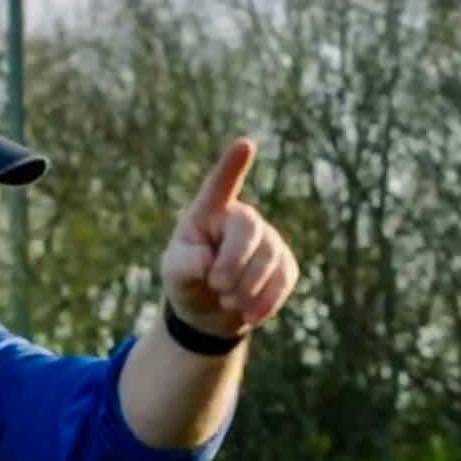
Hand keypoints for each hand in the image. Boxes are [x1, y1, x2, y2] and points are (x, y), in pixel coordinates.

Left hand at [159, 138, 298, 337]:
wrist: (210, 313)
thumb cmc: (187, 281)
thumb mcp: (174, 274)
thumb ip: (184, 265)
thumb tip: (207, 262)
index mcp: (209, 212)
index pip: (221, 185)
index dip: (233, 166)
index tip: (245, 145)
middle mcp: (242, 219)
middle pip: (250, 228)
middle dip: (235, 262)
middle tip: (217, 288)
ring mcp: (267, 239)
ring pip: (270, 256)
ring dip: (248, 288)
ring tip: (228, 303)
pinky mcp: (284, 264)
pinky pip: (285, 278)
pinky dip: (267, 301)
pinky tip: (250, 315)